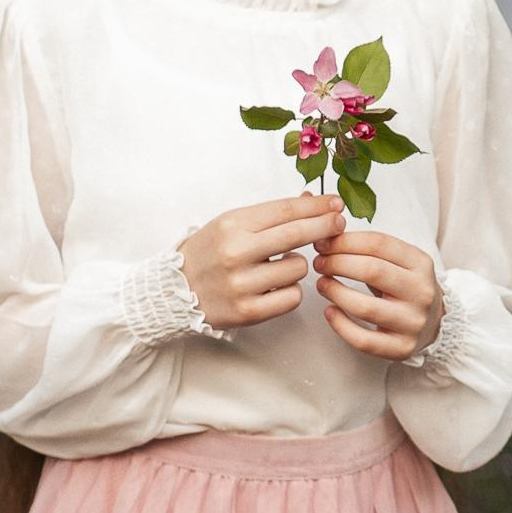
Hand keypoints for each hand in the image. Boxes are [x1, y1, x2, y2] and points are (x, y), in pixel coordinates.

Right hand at [179, 196, 343, 331]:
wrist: (173, 291)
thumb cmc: (208, 254)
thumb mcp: (231, 224)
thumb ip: (270, 215)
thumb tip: (311, 200)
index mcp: (232, 225)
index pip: (285, 210)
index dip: (317, 206)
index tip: (335, 203)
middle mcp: (236, 252)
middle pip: (297, 235)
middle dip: (325, 226)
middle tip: (338, 223)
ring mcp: (242, 283)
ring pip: (299, 268)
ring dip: (298, 265)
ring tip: (278, 266)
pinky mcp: (248, 311)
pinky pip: (292, 296)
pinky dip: (290, 290)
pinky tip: (276, 287)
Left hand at [314, 221, 441, 359]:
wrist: (435, 323)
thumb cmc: (406, 288)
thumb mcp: (400, 262)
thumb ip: (371, 250)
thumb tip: (328, 238)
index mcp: (421, 264)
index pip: (379, 244)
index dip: (345, 241)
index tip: (323, 242)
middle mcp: (421, 292)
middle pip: (372, 271)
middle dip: (337, 263)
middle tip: (320, 263)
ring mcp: (413, 322)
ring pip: (365, 307)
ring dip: (335, 292)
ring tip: (322, 284)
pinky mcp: (402, 348)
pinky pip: (364, 340)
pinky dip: (341, 325)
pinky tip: (330, 312)